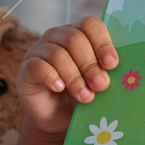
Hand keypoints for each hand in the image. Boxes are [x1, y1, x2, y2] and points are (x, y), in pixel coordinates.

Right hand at [16, 17, 119, 135]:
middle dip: (90, 64)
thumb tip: (118, 72)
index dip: (102, 43)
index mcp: (79, 34)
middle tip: (100, 85)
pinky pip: (38, 66)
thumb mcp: (97, 83)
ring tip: (85, 96)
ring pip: (57, 54)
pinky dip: (52, 77)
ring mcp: (39, 50)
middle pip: (75, 39)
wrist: (57, 119)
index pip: (90, 25)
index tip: (112, 64)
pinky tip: (60, 88)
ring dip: (74, 77)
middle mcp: (58, 37)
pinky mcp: (27, 68)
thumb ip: (105, 73)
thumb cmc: (81, 96)